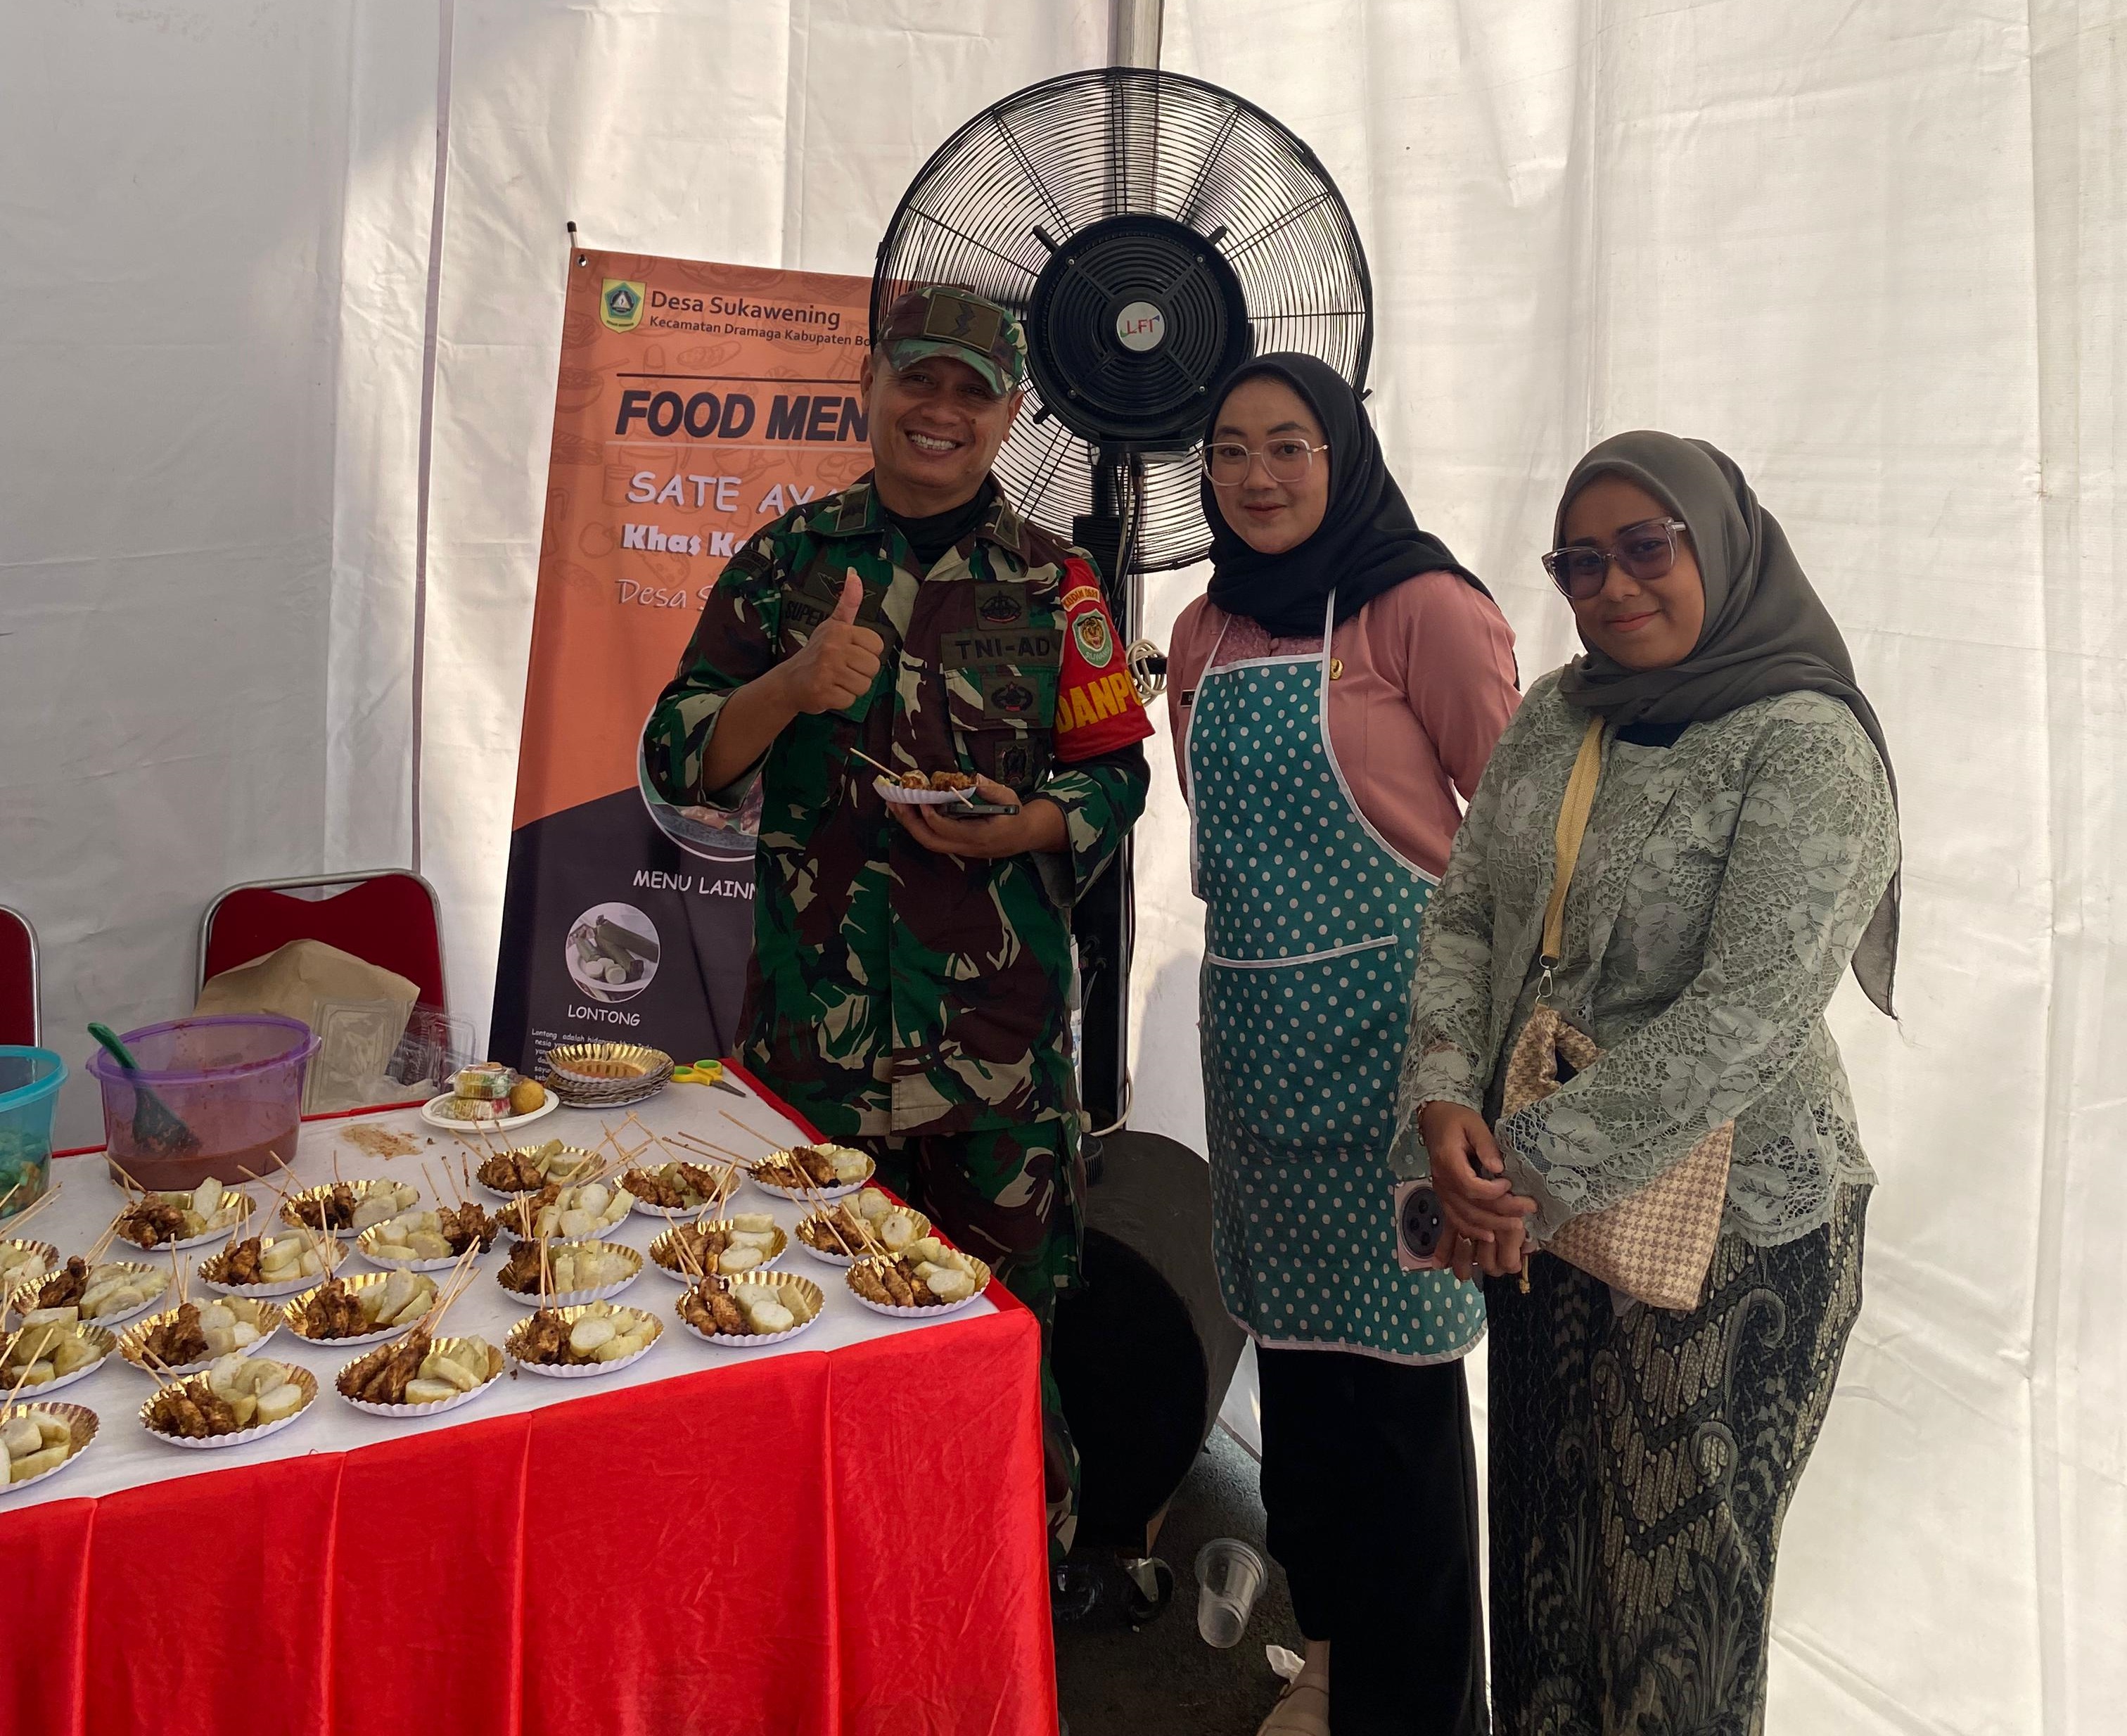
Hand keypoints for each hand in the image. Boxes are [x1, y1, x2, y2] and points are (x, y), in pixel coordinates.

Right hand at [777, 573, 883, 713]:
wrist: (788, 681)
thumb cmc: (817, 653)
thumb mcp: (833, 625)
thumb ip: (848, 603)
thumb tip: (855, 574)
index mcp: (839, 630)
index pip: (877, 646)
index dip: (867, 653)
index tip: (850, 653)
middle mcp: (833, 648)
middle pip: (873, 667)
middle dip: (861, 673)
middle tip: (842, 670)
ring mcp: (827, 671)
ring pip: (864, 686)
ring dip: (852, 687)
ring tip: (836, 680)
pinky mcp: (823, 692)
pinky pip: (851, 700)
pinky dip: (842, 700)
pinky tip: (829, 691)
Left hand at [889, 775, 1063, 858]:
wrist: (1024, 836)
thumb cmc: (1016, 814)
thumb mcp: (1008, 798)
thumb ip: (990, 789)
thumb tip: (972, 778)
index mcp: (980, 836)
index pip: (947, 829)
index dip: (930, 815)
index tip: (920, 797)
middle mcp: (967, 847)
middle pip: (931, 841)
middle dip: (910, 822)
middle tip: (896, 802)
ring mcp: (961, 849)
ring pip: (929, 842)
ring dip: (910, 824)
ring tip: (896, 805)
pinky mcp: (957, 847)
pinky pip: (934, 839)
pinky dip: (919, 826)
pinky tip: (910, 811)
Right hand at [1418, 1101, 1537, 1256]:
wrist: (1435, 1120)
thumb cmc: (1457, 1120)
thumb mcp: (1474, 1124)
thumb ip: (1486, 1145)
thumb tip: (1499, 1169)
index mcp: (1448, 1161)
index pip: (1470, 1186)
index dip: (1492, 1191)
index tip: (1510, 1183)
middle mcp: (1442, 1181)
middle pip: (1471, 1207)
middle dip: (1501, 1213)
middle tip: (1528, 1209)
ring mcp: (1441, 1191)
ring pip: (1464, 1218)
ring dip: (1491, 1225)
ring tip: (1516, 1226)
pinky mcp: (1445, 1197)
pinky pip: (1455, 1219)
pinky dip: (1472, 1230)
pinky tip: (1490, 1235)